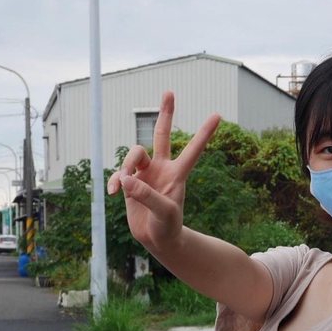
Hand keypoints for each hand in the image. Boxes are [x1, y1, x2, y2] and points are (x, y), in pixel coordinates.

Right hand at [106, 91, 219, 250]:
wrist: (157, 238)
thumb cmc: (168, 226)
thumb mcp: (163, 213)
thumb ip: (147, 196)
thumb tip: (126, 179)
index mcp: (177, 174)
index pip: (192, 150)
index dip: (204, 134)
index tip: (218, 115)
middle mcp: (162, 168)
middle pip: (162, 135)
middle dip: (165, 114)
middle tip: (169, 92)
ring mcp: (146, 173)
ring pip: (133, 154)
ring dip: (125, 168)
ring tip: (122, 187)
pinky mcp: (130, 181)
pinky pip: (119, 173)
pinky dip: (115, 181)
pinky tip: (113, 193)